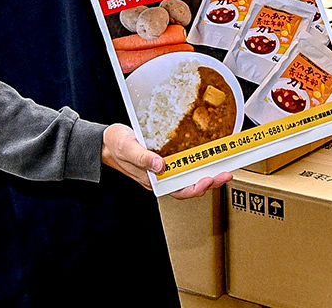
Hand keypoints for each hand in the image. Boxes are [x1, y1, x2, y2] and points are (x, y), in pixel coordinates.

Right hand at [101, 124, 231, 196]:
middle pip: (188, 185)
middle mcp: (161, 177)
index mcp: (152, 179)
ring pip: (188, 176)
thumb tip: (160, 165)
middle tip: (225, 174)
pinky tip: (207, 157)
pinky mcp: (164, 159)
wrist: (105, 141)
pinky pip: (184, 165)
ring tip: (222, 168)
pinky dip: (197, 163)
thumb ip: (142, 157)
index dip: (195, 188)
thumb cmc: (115, 144)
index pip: (178, 190)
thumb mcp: (127, 147)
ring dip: (206, 173)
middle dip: (209, 182)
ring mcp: (163, 169)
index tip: (208, 180)